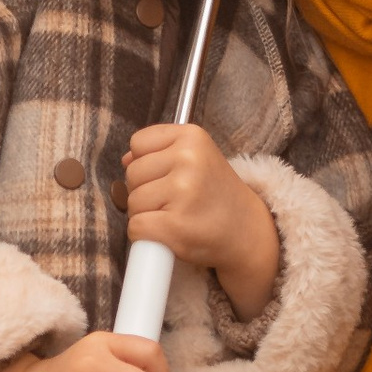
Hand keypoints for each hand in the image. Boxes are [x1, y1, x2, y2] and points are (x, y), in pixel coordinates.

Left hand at [124, 123, 279, 316]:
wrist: (246, 231)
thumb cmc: (216, 194)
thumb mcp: (198, 157)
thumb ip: (161, 152)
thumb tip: (125, 159)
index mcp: (192, 136)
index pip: (138, 143)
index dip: (147, 162)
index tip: (168, 175)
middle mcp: (188, 159)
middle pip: (132, 173)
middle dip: (144, 190)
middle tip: (173, 200)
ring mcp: (182, 192)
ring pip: (132, 202)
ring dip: (145, 214)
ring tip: (174, 215)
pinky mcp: (175, 225)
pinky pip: (136, 227)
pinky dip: (144, 235)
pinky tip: (167, 233)